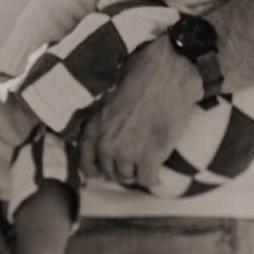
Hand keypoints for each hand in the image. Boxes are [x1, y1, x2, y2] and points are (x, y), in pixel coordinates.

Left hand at [77, 36, 201, 189]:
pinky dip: (153, 178)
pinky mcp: (150, 157)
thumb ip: (100, 116)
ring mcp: (127, 152)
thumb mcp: (108, 92)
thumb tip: (103, 128)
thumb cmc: (140, 74)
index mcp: (93, 125)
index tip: (102, 169)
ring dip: (136, 172)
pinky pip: (147, 180)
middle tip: (131, 161)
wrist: (169, 73)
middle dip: (119, 169)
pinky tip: (156, 170)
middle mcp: (105, 142)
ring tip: (144, 161)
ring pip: (128, 177)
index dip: (94, 168)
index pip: (84, 160)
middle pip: (109, 171)